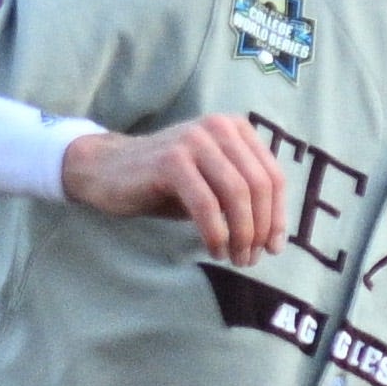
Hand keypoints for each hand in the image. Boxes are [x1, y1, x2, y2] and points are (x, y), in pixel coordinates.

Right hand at [62, 116, 284, 261]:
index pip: (272, 176)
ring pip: (236, 194)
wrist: (108, 170)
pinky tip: (215, 249)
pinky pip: (206, 204)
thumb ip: (243, 197)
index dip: (278, 216)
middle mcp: (219, 127)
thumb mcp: (212, 184)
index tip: (274, 247)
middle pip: (259, 186)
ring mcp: (194, 140)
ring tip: (235, 258)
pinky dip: (216, 232)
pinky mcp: (171, 160)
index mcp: (235, 128)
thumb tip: (275, 238)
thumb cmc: (165, 182)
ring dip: (242, 234)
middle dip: (260, 229)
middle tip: (250, 258)